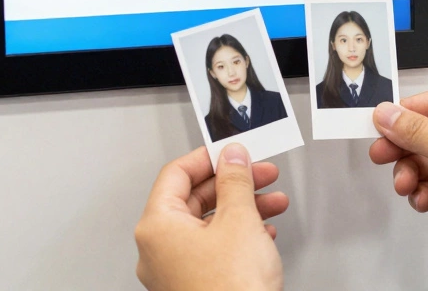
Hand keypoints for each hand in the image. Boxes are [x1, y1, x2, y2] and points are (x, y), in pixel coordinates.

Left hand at [135, 144, 289, 290]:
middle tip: (259, 173)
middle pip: (192, 199)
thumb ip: (235, 181)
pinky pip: (211, 248)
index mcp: (156, 227)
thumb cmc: (230, 290)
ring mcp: (172, 271)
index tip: (231, 151)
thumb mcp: (239, 220)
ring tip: (271, 201)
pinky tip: (263, 232)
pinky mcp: (191, 286)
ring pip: (206, 224)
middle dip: (232, 184)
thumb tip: (232, 157)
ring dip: (241, 208)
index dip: (208, 157)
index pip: (176, 173)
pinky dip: (236, 234)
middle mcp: (157, 249)